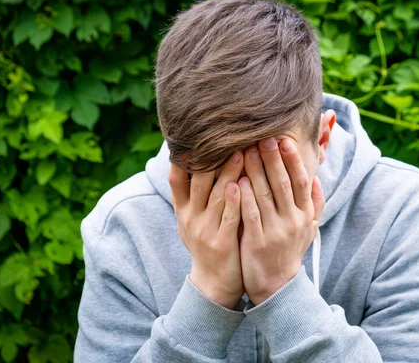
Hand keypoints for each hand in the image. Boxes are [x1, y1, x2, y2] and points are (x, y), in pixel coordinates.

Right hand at [169, 151, 244, 308]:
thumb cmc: (207, 243)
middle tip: (227, 136)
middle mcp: (190, 218)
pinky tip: (240, 184)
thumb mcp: (192, 220)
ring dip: (229, 172)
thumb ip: (193, 195)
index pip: (177, 179)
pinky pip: (228, 218)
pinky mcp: (221, 243)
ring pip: (217, 196)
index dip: (182, 158)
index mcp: (183, 211)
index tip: (192, 136)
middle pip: (199, 182)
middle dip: (213, 158)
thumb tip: (193, 163)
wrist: (214, 282)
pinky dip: (233, 200)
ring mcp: (205, 230)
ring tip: (241, 152)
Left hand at [238, 137, 324, 304]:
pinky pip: (250, 215)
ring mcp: (275, 232)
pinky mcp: (257, 242)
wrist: (276, 285)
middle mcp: (293, 221)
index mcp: (305, 215)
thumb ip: (314, 203)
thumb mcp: (309, 228)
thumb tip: (315, 177)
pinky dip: (244, 197)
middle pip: (283, 184)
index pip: (301, 181)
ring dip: (256, 171)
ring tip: (246, 151)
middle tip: (263, 137)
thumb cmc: (290, 250)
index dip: (293, 159)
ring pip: (265, 196)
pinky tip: (237, 180)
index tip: (284, 139)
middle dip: (273, 158)